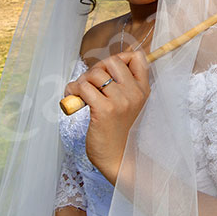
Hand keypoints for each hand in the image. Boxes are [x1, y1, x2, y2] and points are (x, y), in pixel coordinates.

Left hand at [64, 51, 149, 184]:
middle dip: (96, 69)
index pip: (137, 58)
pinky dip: (74, 90)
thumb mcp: (128, 105)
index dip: (119, 57)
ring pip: (95, 74)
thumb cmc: (118, 131)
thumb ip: (122, 85)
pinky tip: (73, 99)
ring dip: (81, 81)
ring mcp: (120, 102)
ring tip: (78, 93)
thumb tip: (104, 64)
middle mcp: (134, 93)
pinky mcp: (104, 110)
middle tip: (89, 83)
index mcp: (142, 90)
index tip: (107, 70)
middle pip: (112, 61)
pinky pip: (84, 87)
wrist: (116, 158)